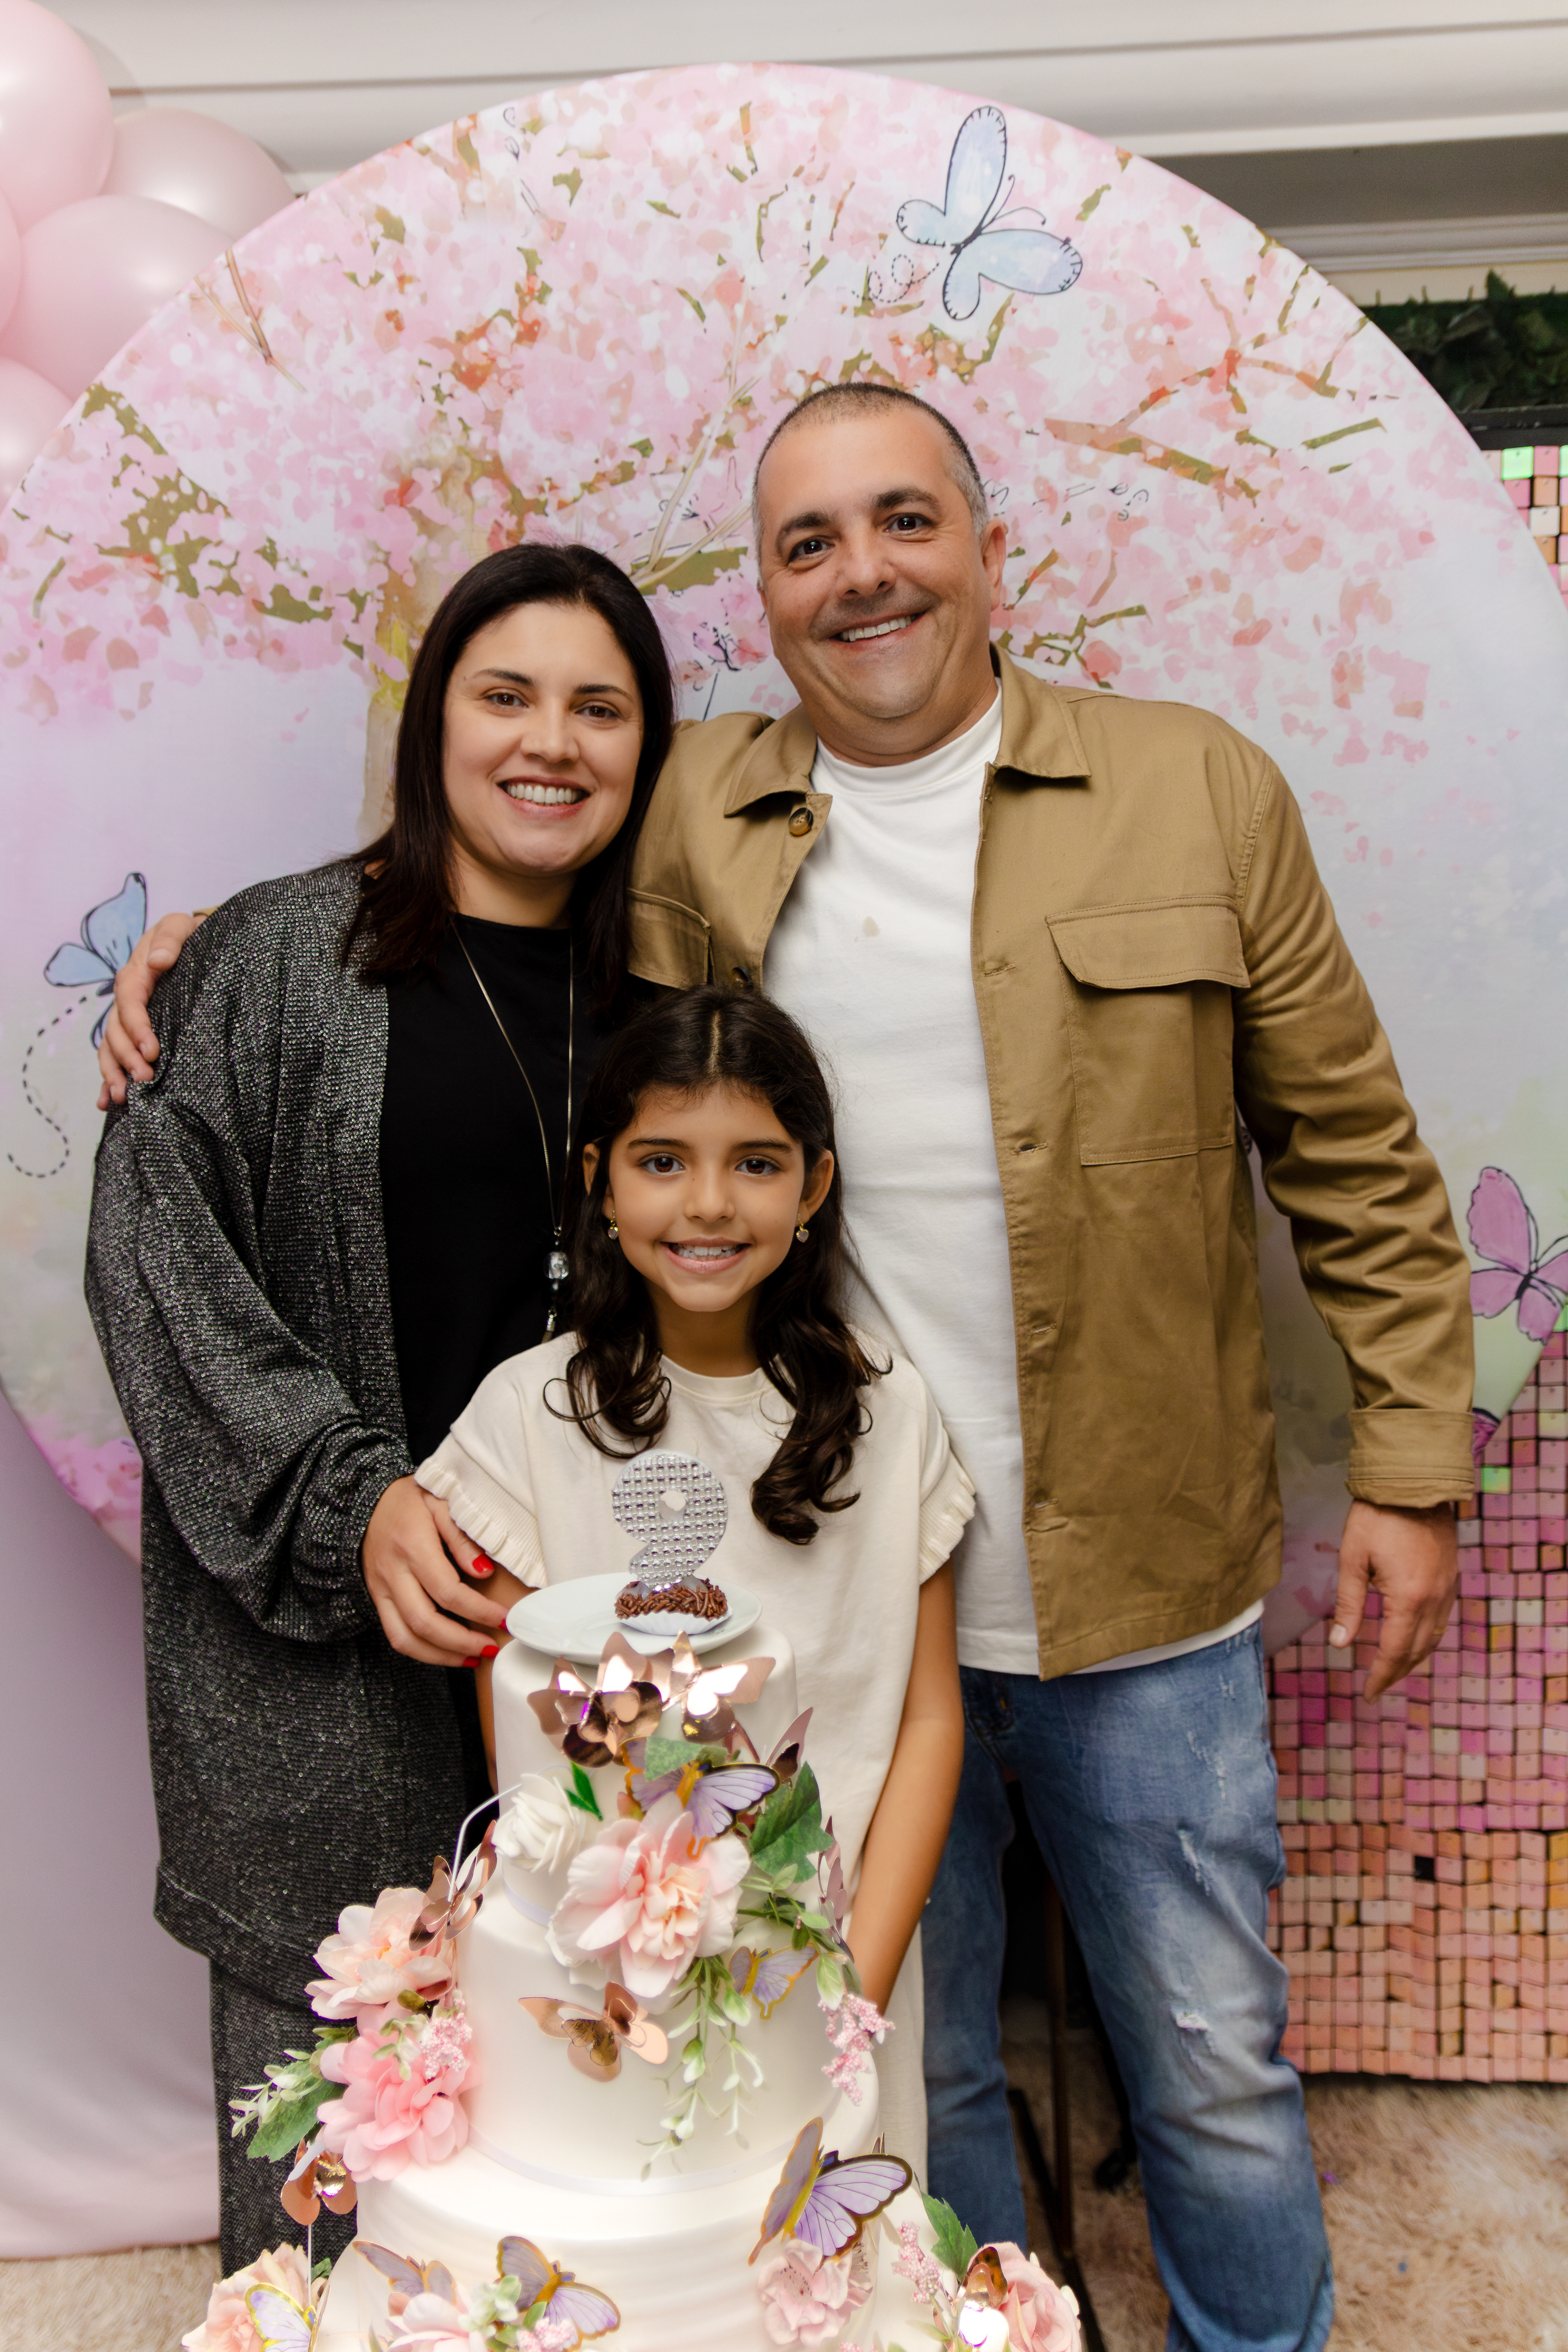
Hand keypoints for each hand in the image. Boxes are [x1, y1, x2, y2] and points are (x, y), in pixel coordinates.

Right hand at [96, 910, 203, 1107]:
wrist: (194, 942)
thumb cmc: (189, 934)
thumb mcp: (180, 926)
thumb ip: (171, 938)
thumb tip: (158, 960)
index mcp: (137, 974)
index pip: (130, 1002)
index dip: (137, 1027)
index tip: (152, 1051)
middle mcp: (128, 998)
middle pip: (116, 1031)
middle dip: (127, 1057)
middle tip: (145, 1079)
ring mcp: (129, 1017)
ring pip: (111, 1047)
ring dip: (113, 1072)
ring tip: (123, 1097)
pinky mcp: (135, 1031)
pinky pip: (115, 1056)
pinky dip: (108, 1078)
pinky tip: (106, 1101)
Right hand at [362, 1478, 510, 1665]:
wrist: (366, 1503)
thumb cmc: (410, 1501)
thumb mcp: (442, 1502)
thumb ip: (463, 1537)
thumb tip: (484, 1571)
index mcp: (411, 1545)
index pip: (448, 1592)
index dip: (479, 1611)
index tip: (504, 1619)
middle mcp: (392, 1572)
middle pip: (424, 1623)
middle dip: (462, 1642)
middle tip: (492, 1647)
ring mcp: (380, 1589)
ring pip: (405, 1638)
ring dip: (442, 1656)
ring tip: (474, 1658)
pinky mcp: (377, 1599)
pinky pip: (395, 1635)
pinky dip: (422, 1651)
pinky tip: (448, 1652)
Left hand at [1330, 1499, 1458, 1698]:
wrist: (1413, 1483)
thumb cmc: (1376, 1518)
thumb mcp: (1353, 1559)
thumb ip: (1348, 1604)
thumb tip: (1340, 1644)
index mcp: (1409, 1598)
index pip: (1394, 1651)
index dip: (1380, 1676)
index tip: (1367, 1694)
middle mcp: (1434, 1599)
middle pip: (1417, 1650)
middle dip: (1396, 1672)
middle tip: (1377, 1687)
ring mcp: (1448, 1588)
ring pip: (1434, 1637)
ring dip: (1414, 1658)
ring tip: (1392, 1669)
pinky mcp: (1451, 1577)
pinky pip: (1442, 1619)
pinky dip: (1427, 1637)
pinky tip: (1413, 1637)